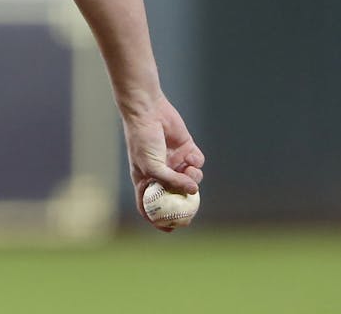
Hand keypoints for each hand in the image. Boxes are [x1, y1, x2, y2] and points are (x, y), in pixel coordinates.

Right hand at [123, 94, 204, 230]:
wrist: (148, 111)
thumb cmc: (142, 140)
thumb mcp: (151, 166)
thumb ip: (170, 181)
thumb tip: (193, 193)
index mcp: (146, 178)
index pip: (150, 204)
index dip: (158, 218)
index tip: (170, 230)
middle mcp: (161, 171)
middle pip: (176, 194)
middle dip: (185, 202)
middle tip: (193, 209)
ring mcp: (174, 161)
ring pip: (191, 180)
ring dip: (194, 179)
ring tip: (190, 171)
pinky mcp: (187, 149)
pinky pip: (197, 162)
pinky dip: (196, 161)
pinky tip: (190, 154)